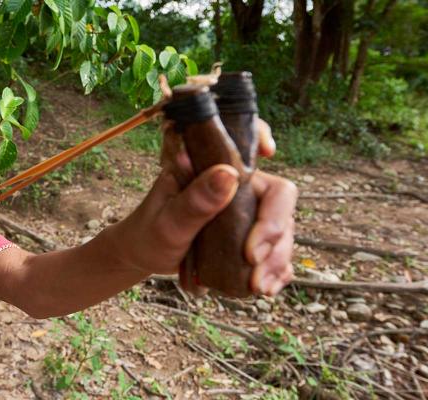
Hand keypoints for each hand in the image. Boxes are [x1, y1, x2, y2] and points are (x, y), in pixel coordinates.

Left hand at [111, 119, 296, 295]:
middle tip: (252, 259)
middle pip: (279, 200)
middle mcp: (238, 189)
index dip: (262, 138)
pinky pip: (278, 254)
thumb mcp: (167, 219)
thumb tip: (228, 175)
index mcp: (215, 171)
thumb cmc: (149, 231)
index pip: (247, 146)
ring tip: (257, 286)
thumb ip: (195, 201)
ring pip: (284, 232)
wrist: (143, 255)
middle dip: (274, 232)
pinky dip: (277, 272)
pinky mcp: (251, 239)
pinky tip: (264, 287)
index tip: (268, 152)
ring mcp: (248, 215)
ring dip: (276, 260)